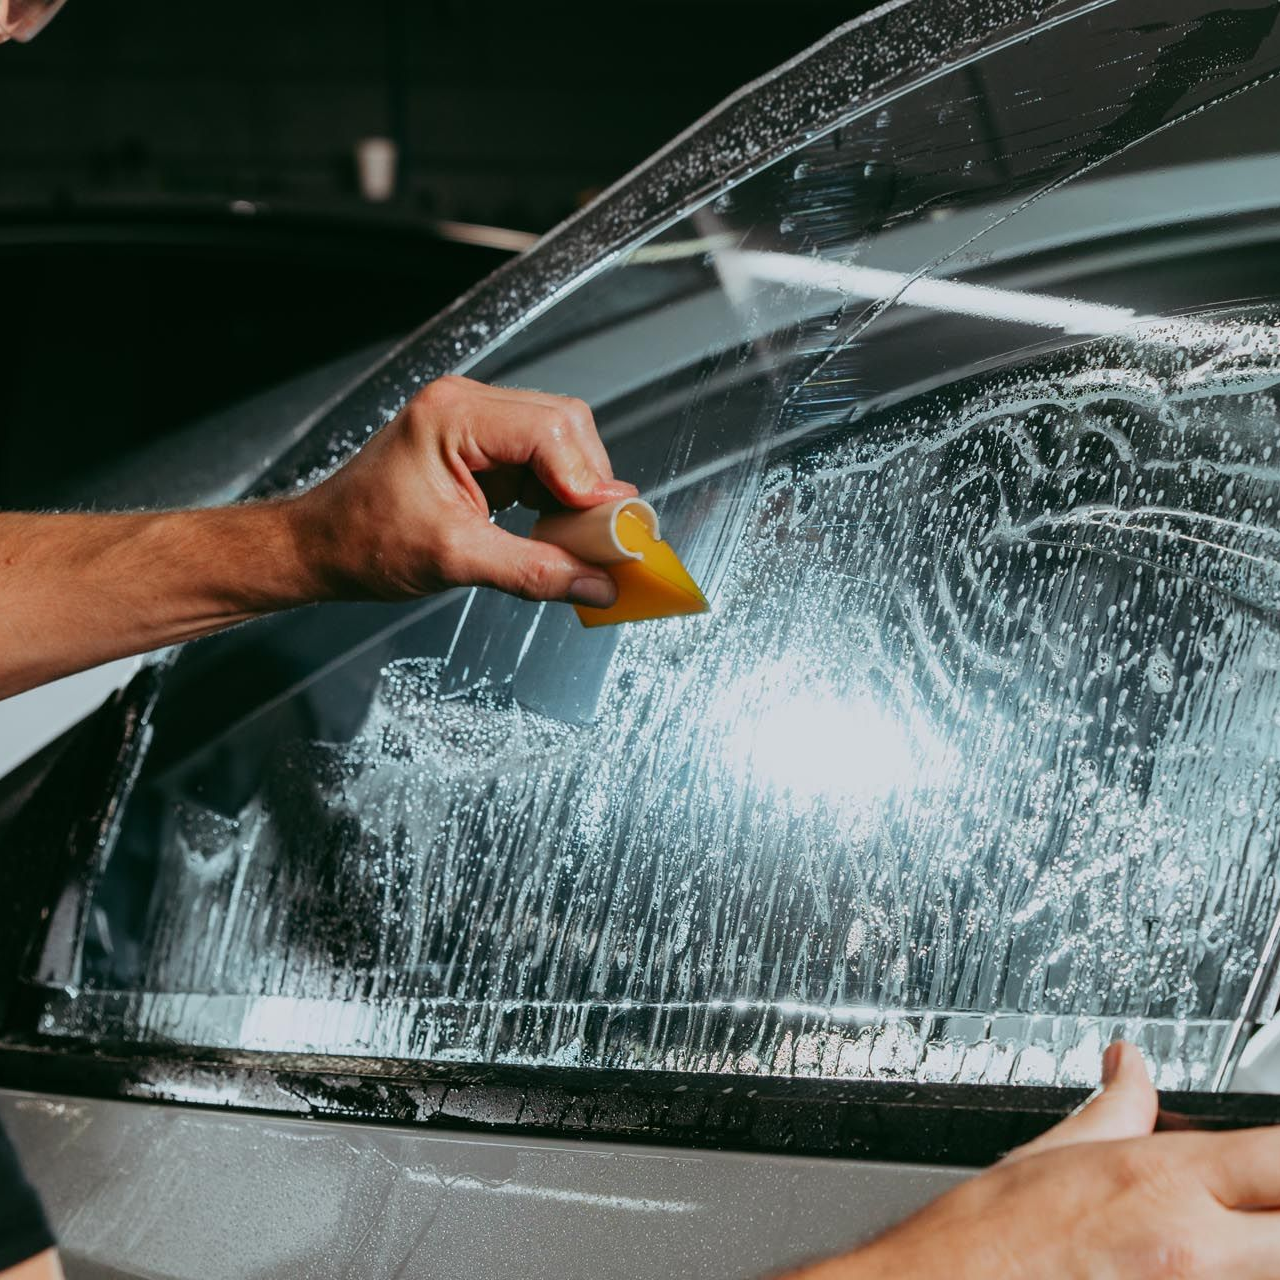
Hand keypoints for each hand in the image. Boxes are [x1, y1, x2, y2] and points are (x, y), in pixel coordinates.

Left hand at [292, 375, 636, 607]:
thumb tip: (595, 583)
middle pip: (566, 425)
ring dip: (577, 489)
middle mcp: (467, 407)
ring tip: (575, 536)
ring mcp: (475, 424)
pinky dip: (558, 494)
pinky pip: (541, 460)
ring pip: (561, 440)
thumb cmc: (361, 541)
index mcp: (453, 416)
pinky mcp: (481, 448)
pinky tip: (554, 527)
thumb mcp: (455, 560)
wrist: (320, 546)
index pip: (550, 430)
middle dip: (589, 482)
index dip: (587, 479)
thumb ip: (534, 570)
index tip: (608, 527)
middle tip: (598, 535)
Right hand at [787, 1042, 1279, 1279]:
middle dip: (1278, 1208)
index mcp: (1164, 1182)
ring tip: (1228, 1239)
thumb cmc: (988, 1237)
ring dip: (1258, 1250)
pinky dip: (1228, 1275)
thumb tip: (1131, 1066)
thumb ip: (1118, 1107)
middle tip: (1252, 1208)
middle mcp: (1197, 1250)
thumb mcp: (1054, 1152)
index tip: (1269, 1155)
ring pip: (1272, 1266)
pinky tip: (1188, 1269)